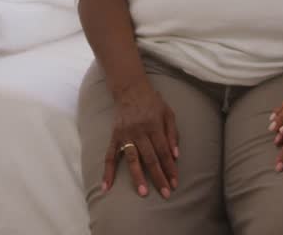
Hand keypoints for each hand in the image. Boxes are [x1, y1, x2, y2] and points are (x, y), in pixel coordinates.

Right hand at [103, 81, 179, 198]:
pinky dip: (107, 172)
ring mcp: (125, 135)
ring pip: (132, 159)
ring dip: (138, 177)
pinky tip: (106, 187)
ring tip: (143, 192)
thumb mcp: (168, 113)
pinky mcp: (114, 136)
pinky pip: (109, 156)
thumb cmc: (153, 102)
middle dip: (158, 177)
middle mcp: (139, 131)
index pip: (164, 151)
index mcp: (154, 125)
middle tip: (165, 193)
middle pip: (150, 158)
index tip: (175, 182)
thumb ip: (173, 133)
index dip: (170, 168)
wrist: (130, 89)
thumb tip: (176, 156)